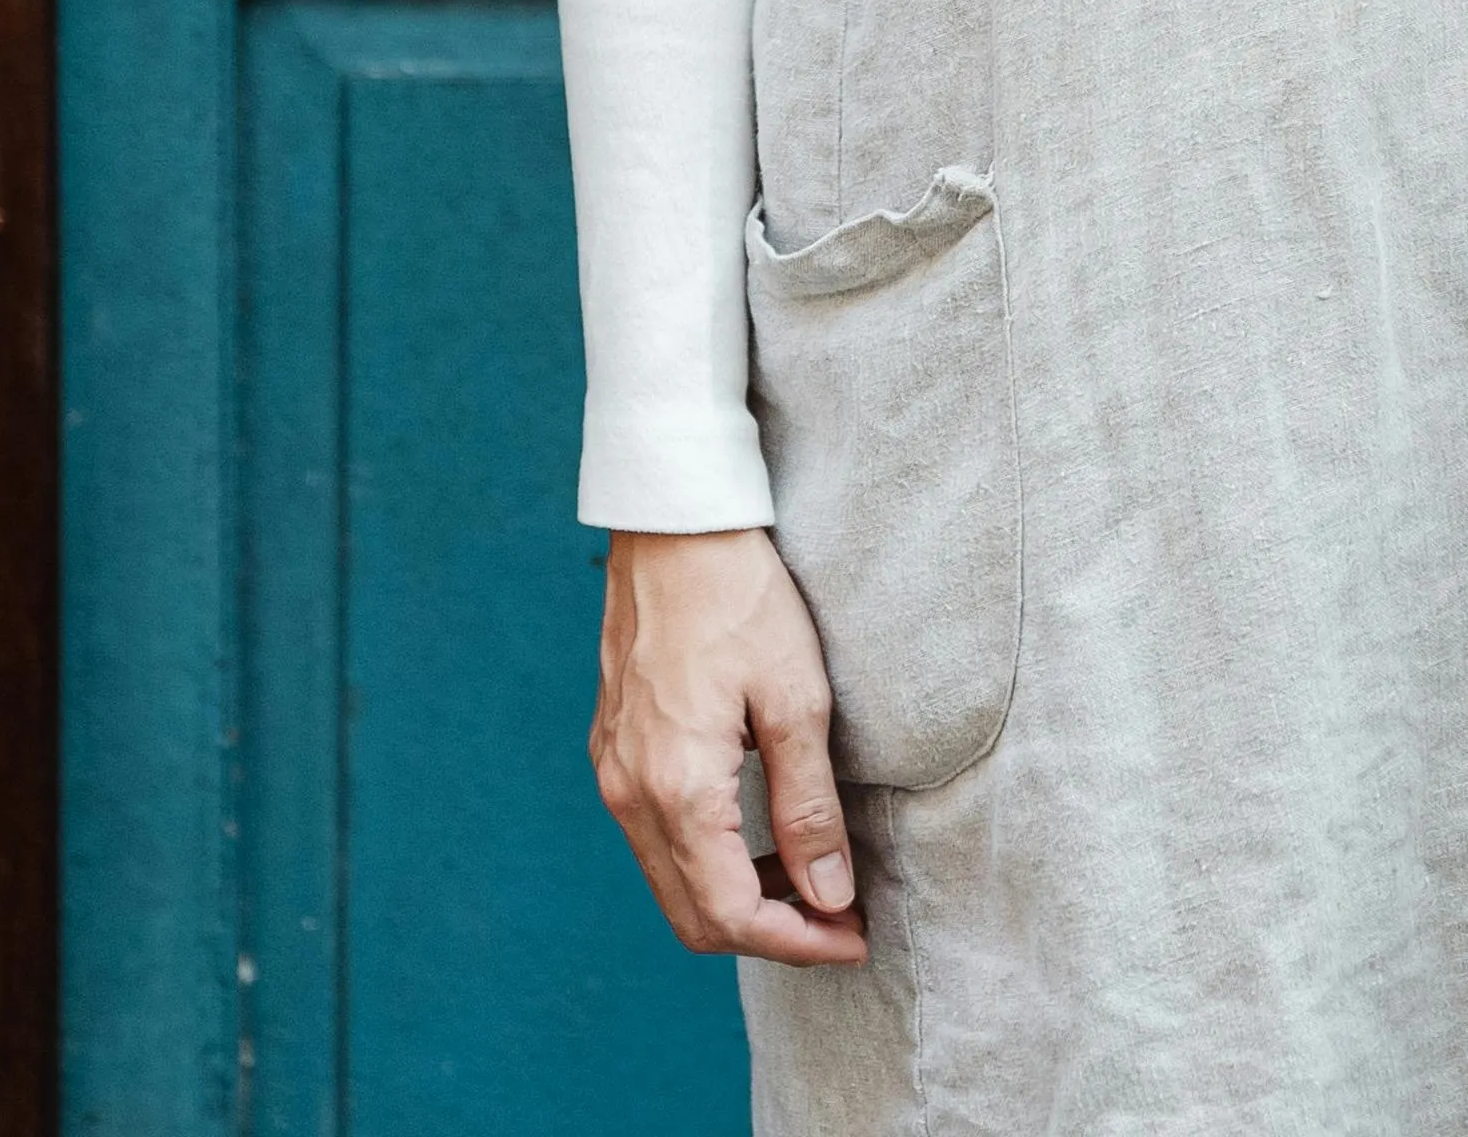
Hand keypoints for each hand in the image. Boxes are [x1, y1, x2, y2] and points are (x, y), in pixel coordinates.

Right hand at [592, 528, 866, 964]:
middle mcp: (629, 794)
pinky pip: (656, 841)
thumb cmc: (740, 598)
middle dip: (771, 935)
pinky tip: (760, 838)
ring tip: (811, 882)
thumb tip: (830, 896)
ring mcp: (613, 773)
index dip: (798, 943)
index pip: (731, 916)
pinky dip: (709, 862)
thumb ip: (809, 809)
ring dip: (740, 900)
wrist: (673, 524)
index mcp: (676, 790)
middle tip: (840, 923)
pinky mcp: (614, 750)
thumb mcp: (797, 699)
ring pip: (672, 883)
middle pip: (693, 917)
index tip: (854, 937)